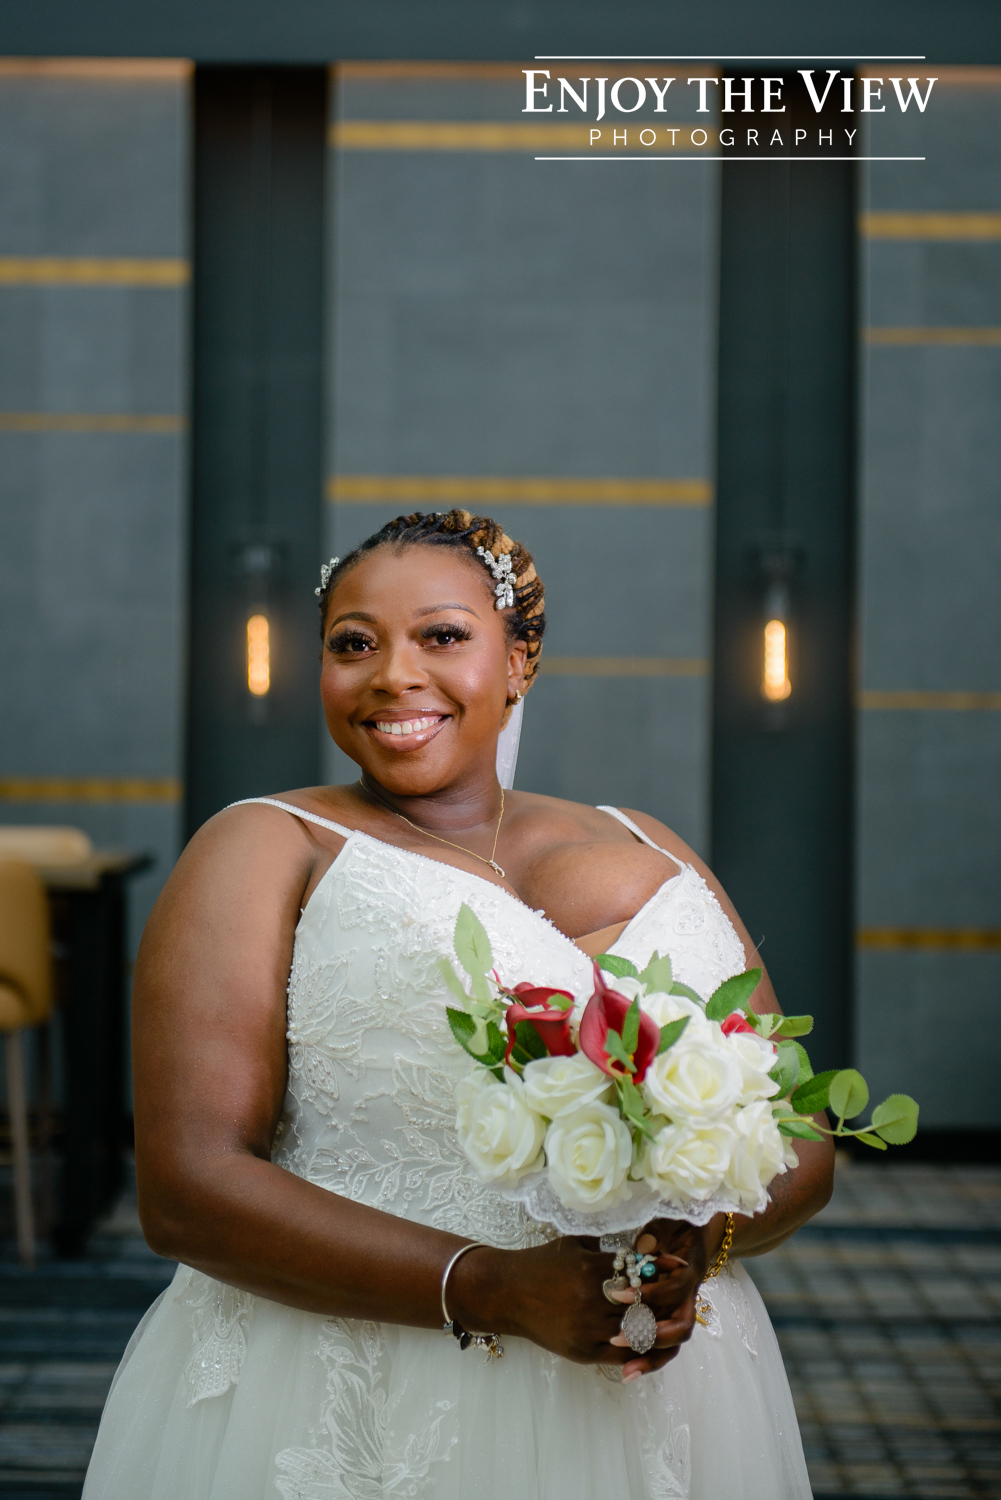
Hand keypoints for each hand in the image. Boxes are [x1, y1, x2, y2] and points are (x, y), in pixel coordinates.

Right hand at [448, 1223, 709, 1377]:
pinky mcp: (583, 1351)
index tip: (679, 1265)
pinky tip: (649, 1340)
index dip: (663, 1268)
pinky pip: (622, 1353)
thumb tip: (638, 1240)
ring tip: (671, 1316)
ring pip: (637, 1330)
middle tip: (682, 1292)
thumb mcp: (573, 1244)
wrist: (507, 1292)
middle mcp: (593, 1299)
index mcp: (592, 1267)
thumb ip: (605, 1245)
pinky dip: (639, 1349)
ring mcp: (588, 1328)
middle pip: (644, 1303)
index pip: (641, 1269)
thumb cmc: (541, 1262)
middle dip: (665, 1298)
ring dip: (656, 1324)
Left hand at [607, 1217, 710, 1379]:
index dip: (651, 1294)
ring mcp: (679, 1310)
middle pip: (679, 1328)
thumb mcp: (671, 1220)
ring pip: (673, 1344)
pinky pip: (663, 1345)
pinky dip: (648, 1359)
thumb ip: (659, 1232)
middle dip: (650, 1336)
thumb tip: (643, 1247)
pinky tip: (626, 1371)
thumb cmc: (680, 1226)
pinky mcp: (669, 1319)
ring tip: (625, 1372)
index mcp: (689, 1272)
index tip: (619, 1294)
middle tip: (616, 1338)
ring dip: (650, 1357)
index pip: (675, 1290)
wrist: (698, 1235)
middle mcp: (688, 1297)